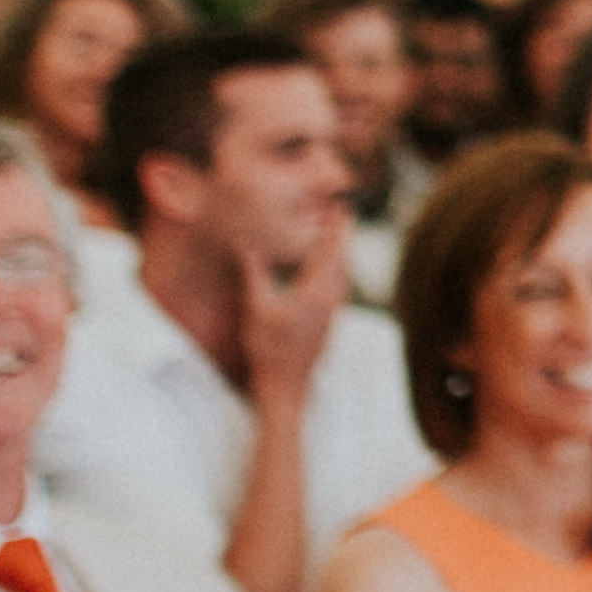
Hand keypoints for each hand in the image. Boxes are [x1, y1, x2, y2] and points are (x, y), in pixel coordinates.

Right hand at [235, 226, 349, 410]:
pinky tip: (330, 272)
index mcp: (317, 290)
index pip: (332, 250)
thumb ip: (254, 272)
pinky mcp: (330, 321)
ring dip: (342, 252)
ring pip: (345, 274)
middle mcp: (332, 298)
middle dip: (343, 234)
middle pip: (344, 258)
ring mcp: (334, 311)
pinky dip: (338, 270)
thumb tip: (246, 243)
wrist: (286, 384)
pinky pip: (341, 287)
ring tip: (337, 236)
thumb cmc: (269, 348)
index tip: (341, 207)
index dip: (337, 227)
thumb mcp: (257, 307)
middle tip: (342, 214)